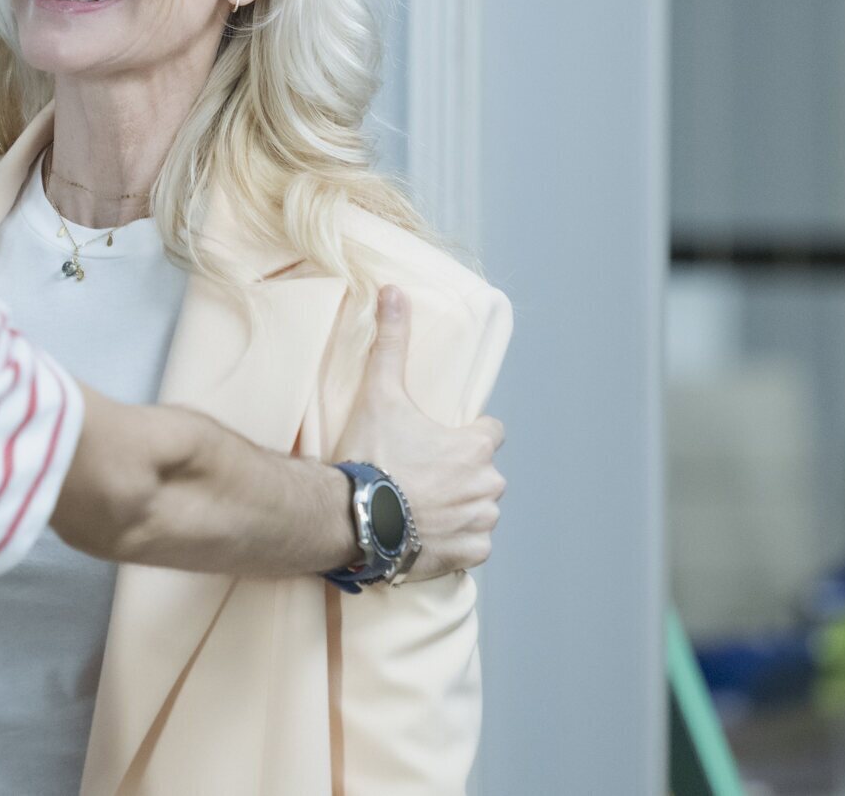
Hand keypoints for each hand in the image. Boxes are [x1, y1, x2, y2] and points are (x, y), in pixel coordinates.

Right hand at [333, 285, 504, 580]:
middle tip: (417, 476)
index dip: (464, 435)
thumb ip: (392, 342)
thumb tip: (394, 290)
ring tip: (417, 507)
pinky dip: (454, 543)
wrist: (354, 517)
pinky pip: (473, 546)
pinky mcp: (469, 555)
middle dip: (459, 474)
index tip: (435, 442)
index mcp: (475, 446)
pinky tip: (424, 534)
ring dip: (458, 508)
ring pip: (479, 509)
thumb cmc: (372, 454)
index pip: (490, 433)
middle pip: (483, 473)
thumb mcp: (380, 393)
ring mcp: (480, 522)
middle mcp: (488, 484)